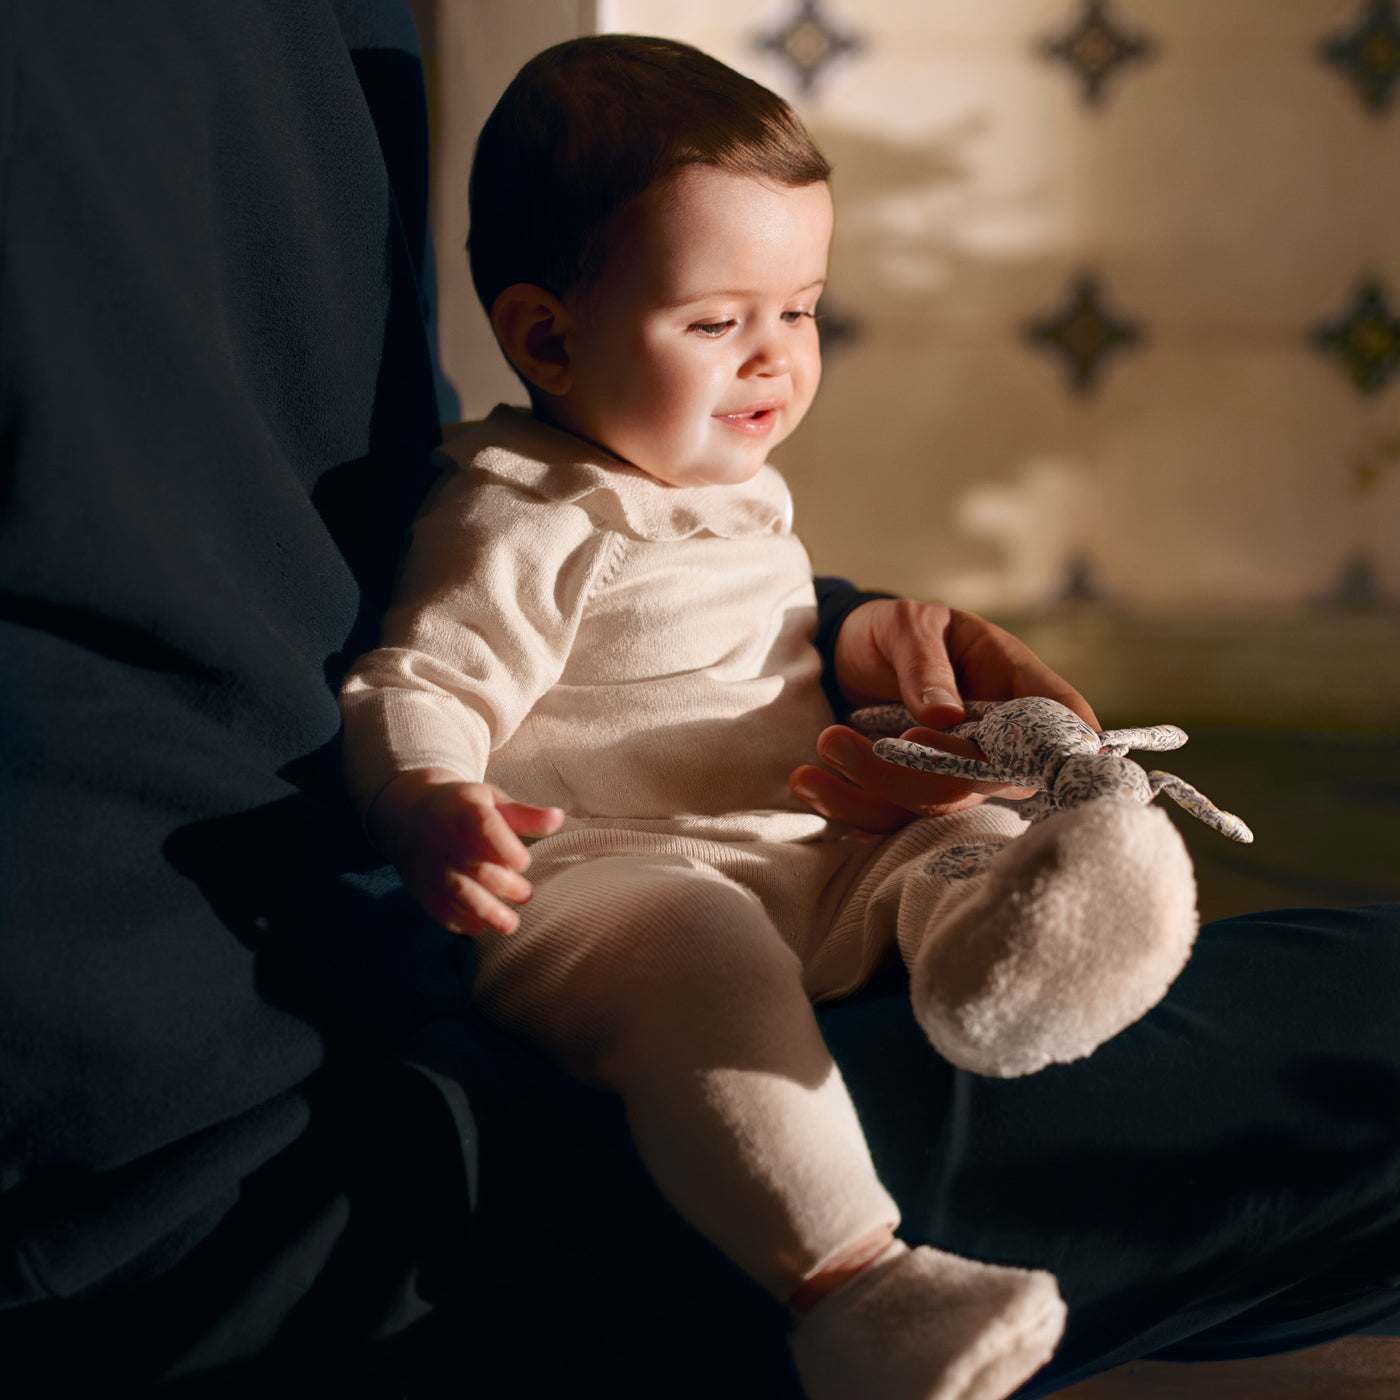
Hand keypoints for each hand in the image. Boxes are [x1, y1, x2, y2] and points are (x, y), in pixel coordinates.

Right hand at [367, 767, 563, 934]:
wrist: (411, 812)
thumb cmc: (464, 808)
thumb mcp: (492, 801)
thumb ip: (525, 814)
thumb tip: (558, 818)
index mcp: (464, 808)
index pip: (483, 825)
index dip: (505, 847)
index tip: (525, 863)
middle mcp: (441, 835)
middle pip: (473, 865)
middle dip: (504, 885)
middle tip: (527, 895)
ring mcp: (427, 860)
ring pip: (455, 890)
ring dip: (485, 910)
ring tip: (511, 925)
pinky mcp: (418, 881)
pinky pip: (435, 905)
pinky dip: (457, 920)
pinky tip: (478, 927)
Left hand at [789, 600, 1098, 831]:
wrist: (847, 653)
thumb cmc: (896, 631)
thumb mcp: (907, 625)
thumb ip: (925, 664)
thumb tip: (943, 717)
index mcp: (1018, 686)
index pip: (1066, 725)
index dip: (1059, 753)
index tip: (993, 759)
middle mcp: (1002, 741)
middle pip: (986, 780)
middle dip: (912, 770)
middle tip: (836, 739)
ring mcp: (963, 776)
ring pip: (937, 807)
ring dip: (869, 788)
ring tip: (819, 751)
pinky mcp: (919, 799)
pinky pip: (895, 821)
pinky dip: (848, 806)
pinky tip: (810, 784)